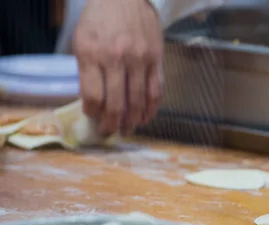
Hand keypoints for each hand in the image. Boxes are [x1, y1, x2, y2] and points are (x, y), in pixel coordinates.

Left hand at [73, 0, 163, 134]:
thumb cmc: (100, 18)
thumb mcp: (83, 40)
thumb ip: (87, 70)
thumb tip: (94, 102)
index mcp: (92, 53)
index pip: (93, 95)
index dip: (92, 112)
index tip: (92, 117)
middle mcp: (116, 58)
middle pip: (116, 103)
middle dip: (112, 124)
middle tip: (110, 133)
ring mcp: (140, 60)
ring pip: (138, 101)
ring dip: (133, 121)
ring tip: (127, 130)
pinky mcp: (156, 60)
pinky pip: (156, 91)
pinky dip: (151, 109)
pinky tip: (145, 117)